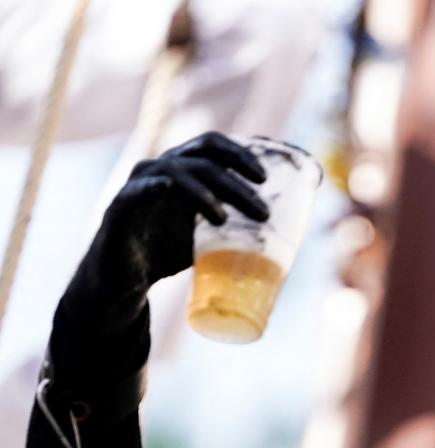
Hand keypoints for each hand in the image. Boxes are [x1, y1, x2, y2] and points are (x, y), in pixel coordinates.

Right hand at [61, 132, 268, 338]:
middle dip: (235, 182)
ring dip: (204, 192)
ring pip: (175, 172)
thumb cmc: (167, 252)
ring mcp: (138, 187)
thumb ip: (236, 228)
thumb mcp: (208, 237)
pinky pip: (135, 192)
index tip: (265, 177)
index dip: (239, 154)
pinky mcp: (119, 209)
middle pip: (202, 161)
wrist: (124, 280)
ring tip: (224, 218)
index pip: (212, 147)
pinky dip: (152, 187)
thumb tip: (283, 236)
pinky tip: (168, 188)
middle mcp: (161, 171)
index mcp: (184, 172)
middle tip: (261, 211)